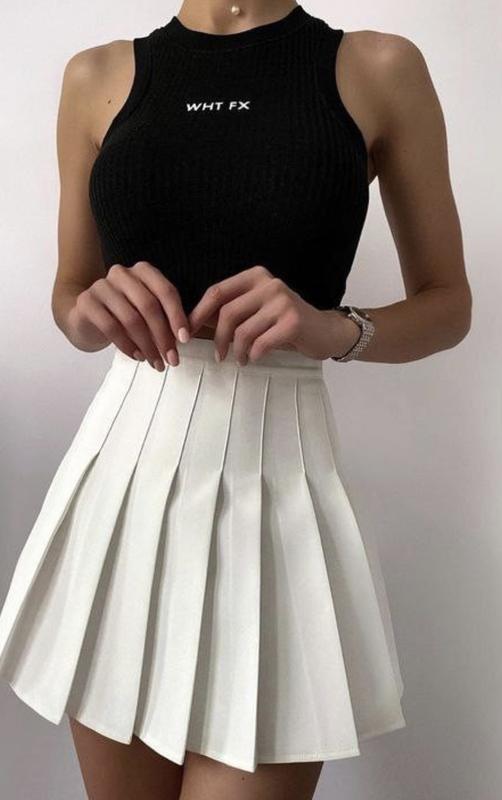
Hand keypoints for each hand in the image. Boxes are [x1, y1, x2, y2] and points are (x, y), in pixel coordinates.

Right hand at [67, 261, 190, 369]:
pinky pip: (111, 327)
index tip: (185, 341)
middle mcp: (122, 273)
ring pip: (131, 318)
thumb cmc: (125, 316)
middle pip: (149, 305)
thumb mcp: (148, 312)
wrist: (85, 317)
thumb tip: (189, 337)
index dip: (178, 317)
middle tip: (172, 360)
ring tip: (156, 363)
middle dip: (163, 336)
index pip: (166, 291)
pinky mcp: (87, 302)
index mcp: (143, 271)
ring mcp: (101, 286)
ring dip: (147, 345)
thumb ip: (167, 317)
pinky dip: (127, 346)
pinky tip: (137, 357)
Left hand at [187, 265, 360, 363]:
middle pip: (227, 313)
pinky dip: (253, 355)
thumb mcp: (256, 311)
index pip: (217, 292)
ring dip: (236, 351)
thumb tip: (192, 322)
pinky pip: (260, 343)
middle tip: (218, 355)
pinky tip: (254, 359)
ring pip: (243, 331)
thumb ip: (229, 312)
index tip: (186, 333)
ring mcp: (282, 301)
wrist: (324, 331)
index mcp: (256, 276)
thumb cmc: (284, 323)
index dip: (198, 314)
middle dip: (218, 338)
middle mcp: (269, 284)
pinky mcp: (293, 321)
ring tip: (239, 360)